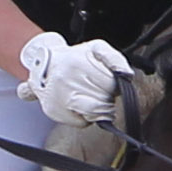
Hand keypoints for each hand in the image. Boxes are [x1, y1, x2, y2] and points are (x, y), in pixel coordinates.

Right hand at [17, 32, 134, 125]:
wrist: (44, 65)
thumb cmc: (74, 58)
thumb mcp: (96, 48)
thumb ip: (114, 58)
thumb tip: (127, 75)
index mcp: (77, 63)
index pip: (111, 85)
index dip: (113, 86)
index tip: (107, 82)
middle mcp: (65, 81)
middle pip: (103, 101)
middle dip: (106, 97)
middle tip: (97, 89)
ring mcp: (58, 98)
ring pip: (94, 114)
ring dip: (98, 109)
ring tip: (90, 97)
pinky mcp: (53, 111)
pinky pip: (82, 122)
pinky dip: (84, 116)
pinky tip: (78, 103)